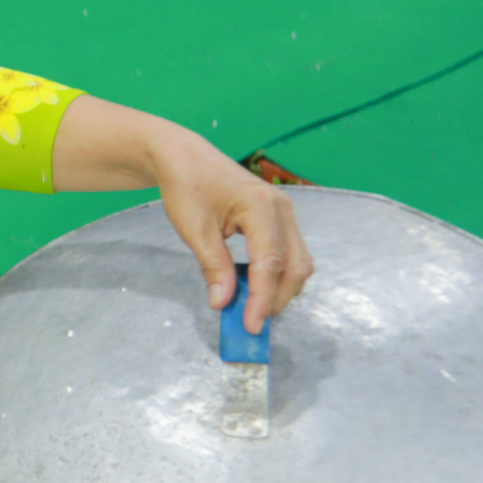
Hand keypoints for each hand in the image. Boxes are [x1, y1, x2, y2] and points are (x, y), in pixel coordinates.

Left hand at [150, 146, 313, 330]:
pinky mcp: (280, 218)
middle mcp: (282, 208)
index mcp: (262, 206)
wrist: (185, 157)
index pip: (270, 263)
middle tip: (251, 323)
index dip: (263, 299)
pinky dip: (276, 274)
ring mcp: (285, 212)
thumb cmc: (186, 186)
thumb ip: (213, 266)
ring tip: (252, 308)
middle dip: (277, 298)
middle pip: (295, 266)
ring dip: (280, 288)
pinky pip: (289, 252)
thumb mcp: (195, 229)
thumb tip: (223, 303)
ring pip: (298, 261)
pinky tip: (253, 286)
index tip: (251, 326)